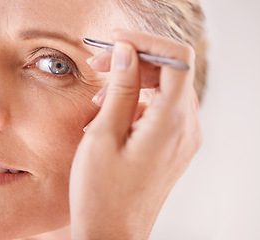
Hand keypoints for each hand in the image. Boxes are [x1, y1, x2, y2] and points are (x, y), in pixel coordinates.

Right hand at [69, 30, 201, 239]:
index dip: (147, 42)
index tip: (117, 41)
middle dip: (136, 61)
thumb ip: (121, 90)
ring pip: (167, 89)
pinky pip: (164, 109)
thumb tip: (127, 53)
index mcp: (170, 124)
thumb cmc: (101, 193)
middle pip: (172, 72)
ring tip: (100, 95)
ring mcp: (184, 138)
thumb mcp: (103, 135)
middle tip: (99, 64)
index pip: (177, 59)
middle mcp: (187, 129)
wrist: (112, 233)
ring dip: (136, 81)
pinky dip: (141, 100)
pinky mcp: (175, 146)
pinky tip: (113, 112)